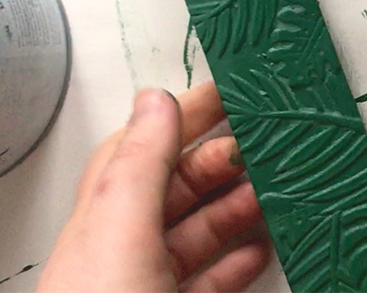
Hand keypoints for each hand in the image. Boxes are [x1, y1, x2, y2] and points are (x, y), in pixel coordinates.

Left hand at [37, 82, 269, 292]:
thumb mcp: (121, 232)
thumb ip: (142, 164)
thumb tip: (155, 99)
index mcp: (99, 221)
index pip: (141, 148)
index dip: (182, 115)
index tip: (225, 93)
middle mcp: (119, 251)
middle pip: (173, 188)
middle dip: (218, 158)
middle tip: (259, 141)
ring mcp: (144, 284)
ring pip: (194, 232)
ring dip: (234, 206)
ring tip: (267, 190)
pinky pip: (207, 278)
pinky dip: (235, 260)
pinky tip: (255, 250)